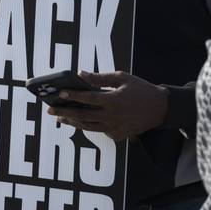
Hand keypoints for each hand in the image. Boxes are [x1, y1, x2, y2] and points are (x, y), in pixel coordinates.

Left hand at [47, 71, 166, 140]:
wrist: (160, 109)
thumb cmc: (140, 89)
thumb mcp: (122, 78)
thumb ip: (100, 78)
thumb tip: (81, 74)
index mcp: (114, 100)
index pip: (88, 98)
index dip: (73, 96)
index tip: (60, 93)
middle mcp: (113, 116)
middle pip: (83, 115)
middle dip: (65, 112)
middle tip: (50, 110)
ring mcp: (115, 128)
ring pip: (88, 127)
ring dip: (72, 122)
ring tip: (60, 117)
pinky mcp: (118, 135)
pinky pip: (98, 131)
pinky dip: (88, 126)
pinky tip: (78, 121)